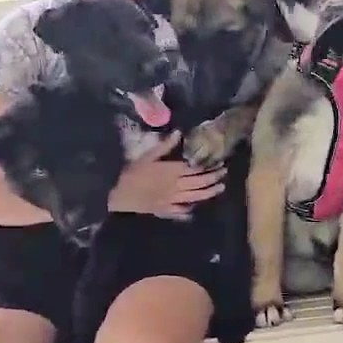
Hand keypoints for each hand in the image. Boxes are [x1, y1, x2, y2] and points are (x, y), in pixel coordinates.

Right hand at [108, 131, 226, 218]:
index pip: (195, 168)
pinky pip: (182, 210)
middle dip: (213, 177)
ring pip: (195, 196)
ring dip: (209, 192)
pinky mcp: (165, 210)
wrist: (118, 193)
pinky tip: (198, 206)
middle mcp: (176, 185)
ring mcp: (172, 199)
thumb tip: (179, 133)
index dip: (208, 166)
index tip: (219, 162)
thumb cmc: (132, 172)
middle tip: (224, 172)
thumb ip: (164, 146)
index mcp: (172, 171)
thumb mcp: (147, 156)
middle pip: (199, 182)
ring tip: (221, 188)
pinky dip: (191, 209)